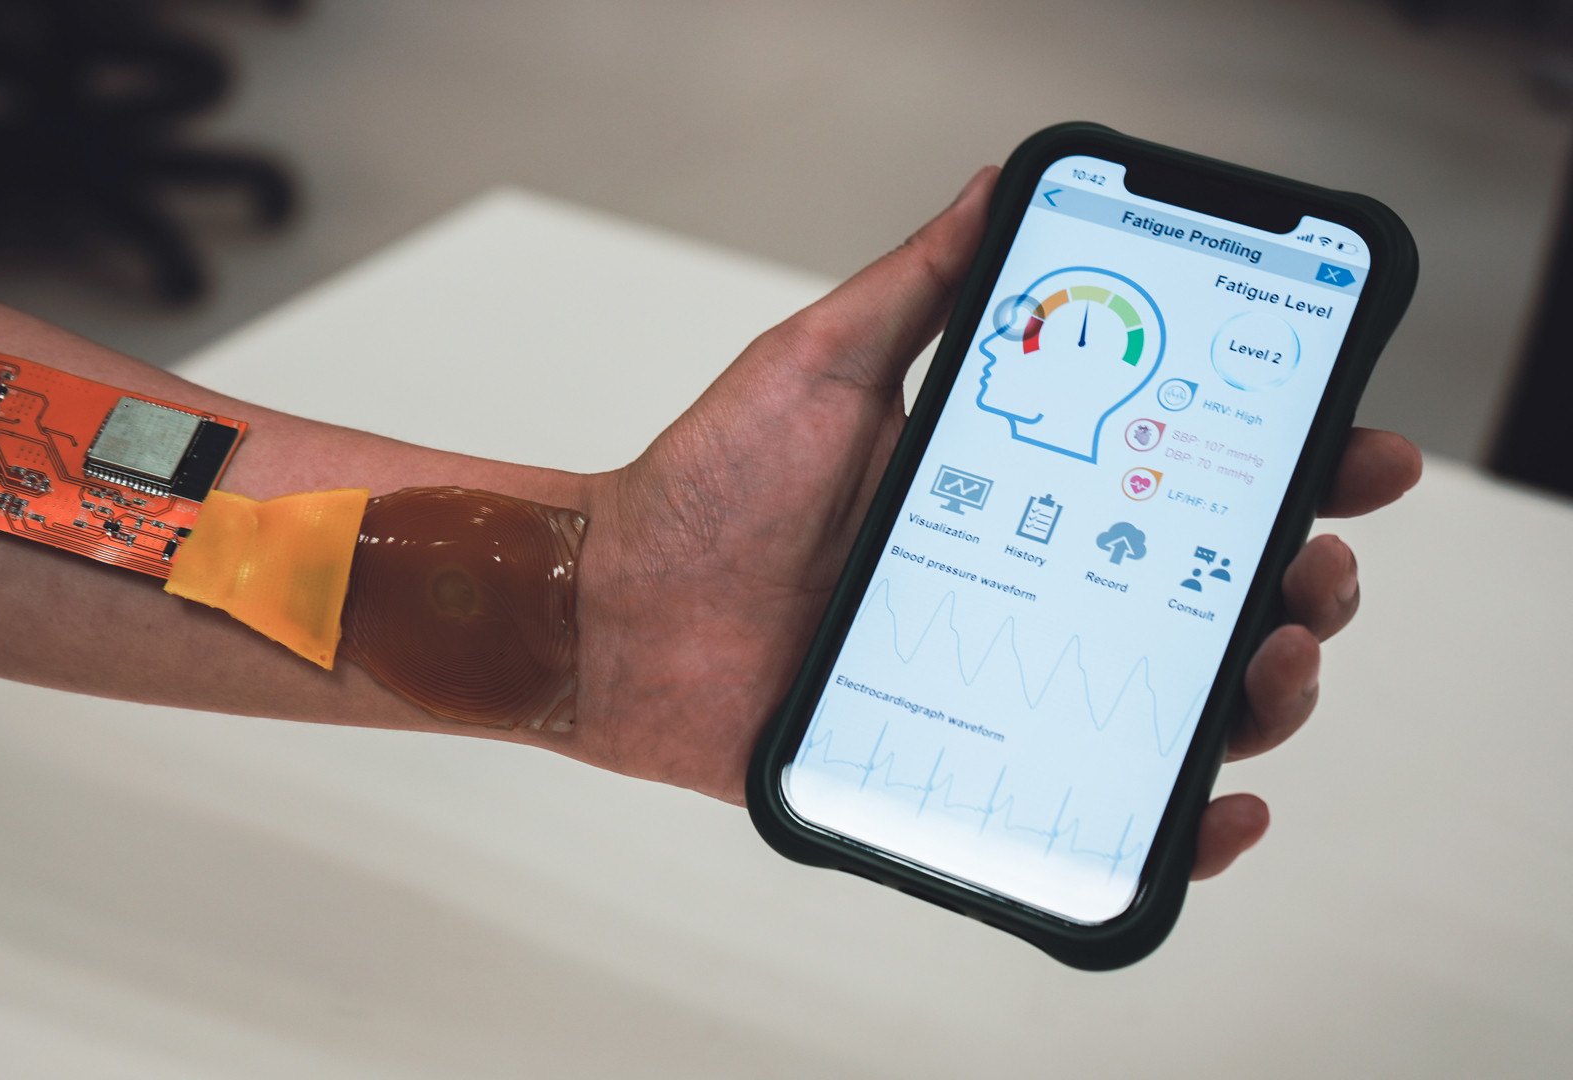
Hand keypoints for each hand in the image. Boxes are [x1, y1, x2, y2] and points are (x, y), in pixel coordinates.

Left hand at [572, 167, 1421, 880]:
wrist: (619, 612)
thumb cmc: (709, 489)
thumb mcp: (824, 364)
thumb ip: (920, 286)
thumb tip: (1003, 183)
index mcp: (1021, 491)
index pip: (1182, 479)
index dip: (1288, 468)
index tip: (1359, 454)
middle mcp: (1031, 585)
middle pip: (1209, 595)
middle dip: (1299, 581)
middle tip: (1314, 569)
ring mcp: (1007, 680)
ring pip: (1180, 701)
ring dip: (1265, 688)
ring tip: (1272, 662)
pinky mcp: (970, 768)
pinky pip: (1099, 813)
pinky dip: (1178, 822)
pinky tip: (1219, 805)